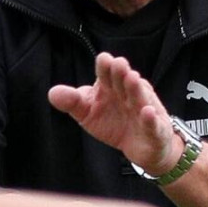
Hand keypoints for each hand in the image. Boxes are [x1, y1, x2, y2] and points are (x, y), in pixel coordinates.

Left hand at [48, 53, 180, 175]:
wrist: (139, 146)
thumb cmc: (112, 122)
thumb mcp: (88, 113)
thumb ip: (72, 102)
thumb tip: (52, 93)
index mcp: (111, 87)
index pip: (107, 73)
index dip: (106, 66)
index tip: (104, 60)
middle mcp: (129, 94)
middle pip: (124, 81)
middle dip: (121, 73)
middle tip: (118, 64)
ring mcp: (143, 109)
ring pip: (140, 97)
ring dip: (136, 88)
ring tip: (132, 78)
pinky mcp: (155, 129)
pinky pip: (153, 123)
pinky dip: (150, 119)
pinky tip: (147, 112)